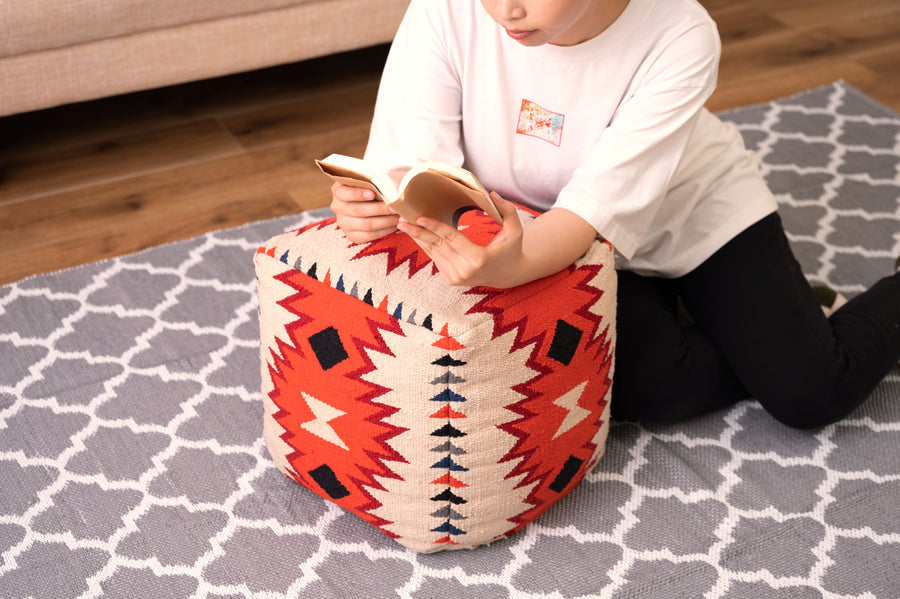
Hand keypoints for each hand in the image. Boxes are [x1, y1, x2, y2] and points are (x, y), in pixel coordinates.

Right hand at [330, 182, 399, 242]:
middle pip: (358, 210)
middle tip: (395, 207)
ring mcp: (343, 223)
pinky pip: (370, 235)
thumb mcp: (369, 180)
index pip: (343, 193)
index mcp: (338, 190)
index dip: (357, 194)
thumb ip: (374, 180)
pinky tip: (394, 224)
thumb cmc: (372, 187)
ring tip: (399, 216)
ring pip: (366, 224)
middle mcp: (337, 207)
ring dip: (386, 221)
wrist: (369, 203)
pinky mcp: (352, 235)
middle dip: (379, 209)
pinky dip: (385, 230)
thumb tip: (388, 182)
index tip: (372, 193)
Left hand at [398, 192, 525, 287]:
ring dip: (418, 238)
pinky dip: (426, 246)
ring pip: (433, 253)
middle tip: (401, 220)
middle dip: (418, 232)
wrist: (508, 275)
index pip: (452, 239)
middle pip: (437, 246)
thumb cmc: (511, 249)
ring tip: (404, 225)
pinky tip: (417, 234)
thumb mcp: (515, 231)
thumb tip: (492, 194)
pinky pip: (435, 258)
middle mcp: (465, 271)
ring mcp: (456, 277)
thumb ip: (506, 211)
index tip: (420, 217)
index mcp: (478, 258)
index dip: (435, 227)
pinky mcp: (451, 280)